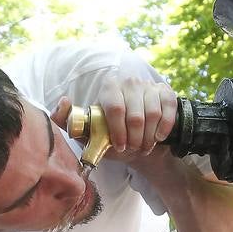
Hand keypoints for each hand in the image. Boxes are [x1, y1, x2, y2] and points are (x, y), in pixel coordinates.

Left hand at [52, 76, 177, 158]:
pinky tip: (157, 137)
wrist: (136, 141)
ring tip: (143, 146)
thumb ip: (66, 119)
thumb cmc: (109, 137)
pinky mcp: (165, 92)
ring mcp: (149, 86)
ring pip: (153, 115)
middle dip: (135, 139)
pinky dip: (164, 128)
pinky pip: (169, 110)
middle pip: (135, 116)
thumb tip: (64, 101)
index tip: (119, 147)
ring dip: (148, 137)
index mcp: (109, 87)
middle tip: (132, 149)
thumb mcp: (86, 133)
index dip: (118, 132)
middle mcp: (129, 82)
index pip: (115, 108)